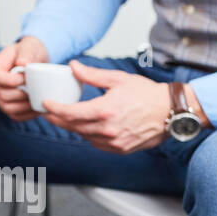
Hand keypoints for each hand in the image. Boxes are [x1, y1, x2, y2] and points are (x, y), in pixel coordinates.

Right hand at [0, 36, 50, 122]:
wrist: (35, 60)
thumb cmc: (30, 51)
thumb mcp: (29, 46)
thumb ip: (26, 52)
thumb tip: (23, 64)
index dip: (8, 80)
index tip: (24, 78)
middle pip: (1, 94)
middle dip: (19, 94)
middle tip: (35, 89)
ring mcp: (1, 96)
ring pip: (7, 107)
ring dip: (24, 106)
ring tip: (37, 99)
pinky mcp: (10, 105)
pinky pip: (15, 116)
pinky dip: (27, 115)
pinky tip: (38, 108)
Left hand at [40, 61, 174, 153]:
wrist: (172, 112)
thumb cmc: (147, 94)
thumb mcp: (118, 79)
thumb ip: (92, 75)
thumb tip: (73, 66)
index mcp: (105, 111)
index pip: (69, 113)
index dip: (53, 109)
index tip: (44, 103)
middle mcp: (108, 129)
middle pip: (73, 126)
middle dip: (57, 118)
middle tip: (48, 111)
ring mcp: (115, 142)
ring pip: (84, 136)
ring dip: (73, 127)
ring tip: (65, 116)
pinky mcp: (121, 149)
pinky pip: (97, 144)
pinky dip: (88, 135)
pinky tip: (86, 126)